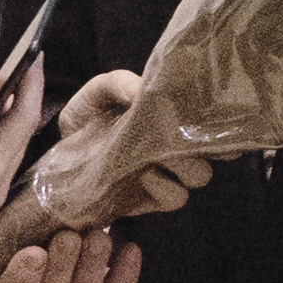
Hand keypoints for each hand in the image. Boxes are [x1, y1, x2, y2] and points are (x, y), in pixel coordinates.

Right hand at [0, 222, 141, 282]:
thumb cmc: (23, 261)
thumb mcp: (6, 252)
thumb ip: (10, 238)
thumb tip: (30, 207)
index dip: (22, 278)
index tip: (35, 253)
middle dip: (62, 266)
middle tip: (68, 236)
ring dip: (93, 264)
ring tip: (98, 237)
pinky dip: (125, 274)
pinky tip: (129, 249)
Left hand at [37, 60, 212, 224]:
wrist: (62, 145)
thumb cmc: (90, 112)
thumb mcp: (100, 90)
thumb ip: (119, 83)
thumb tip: (141, 89)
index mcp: (174, 117)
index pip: (214, 121)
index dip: (220, 121)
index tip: (206, 115)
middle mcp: (178, 145)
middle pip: (215, 152)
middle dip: (200, 146)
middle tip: (176, 138)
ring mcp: (167, 173)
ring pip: (198, 177)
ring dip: (184, 168)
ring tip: (155, 158)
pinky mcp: (151, 197)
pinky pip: (174, 198)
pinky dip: (165, 188)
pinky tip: (146, 176)